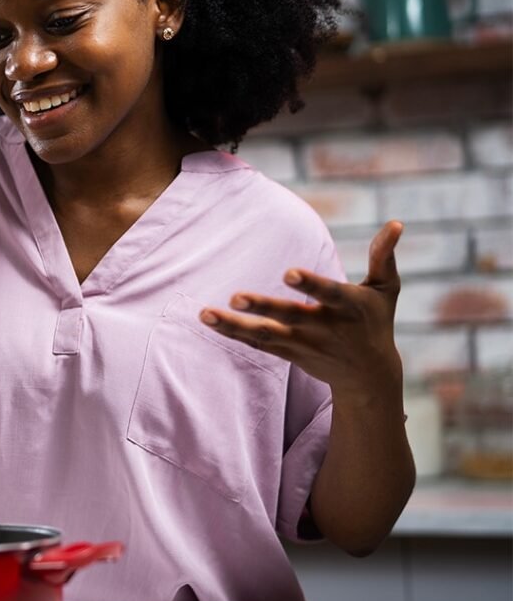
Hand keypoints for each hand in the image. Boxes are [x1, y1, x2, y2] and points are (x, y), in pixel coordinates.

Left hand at [199, 221, 404, 400]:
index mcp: (350, 308)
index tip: (288, 273)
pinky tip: (208, 319)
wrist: (371, 378)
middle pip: (289, 317)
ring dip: (234, 325)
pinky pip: (256, 344)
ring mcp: (304, 344)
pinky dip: (233, 332)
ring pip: (265, 335)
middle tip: (235, 296)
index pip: (330, 294)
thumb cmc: (376, 322)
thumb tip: (397, 222)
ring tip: (205, 313)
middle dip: (263, 307)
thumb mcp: (386, 290)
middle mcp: (324, 328)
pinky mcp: (288, 354)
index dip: (311, 284)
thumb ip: (384, 256)